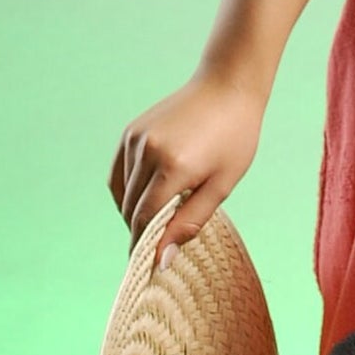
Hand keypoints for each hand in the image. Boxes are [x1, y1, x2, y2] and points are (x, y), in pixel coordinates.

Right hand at [110, 68, 266, 273]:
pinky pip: (119, 174)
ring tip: (155, 223)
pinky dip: (126, 193)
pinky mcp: (131, 132)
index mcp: (174, 166)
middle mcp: (148, 152)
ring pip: (122, 193)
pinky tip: (144, 200)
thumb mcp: (222, 183)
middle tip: (154, 250)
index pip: (146, 219)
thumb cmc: (235, 137)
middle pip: (131, 208)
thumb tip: (163, 258)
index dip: (144, 246)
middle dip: (139, 233)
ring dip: (133, 213)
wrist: (227, 87)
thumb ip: (191, 221)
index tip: (149, 268)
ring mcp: (136, 140)